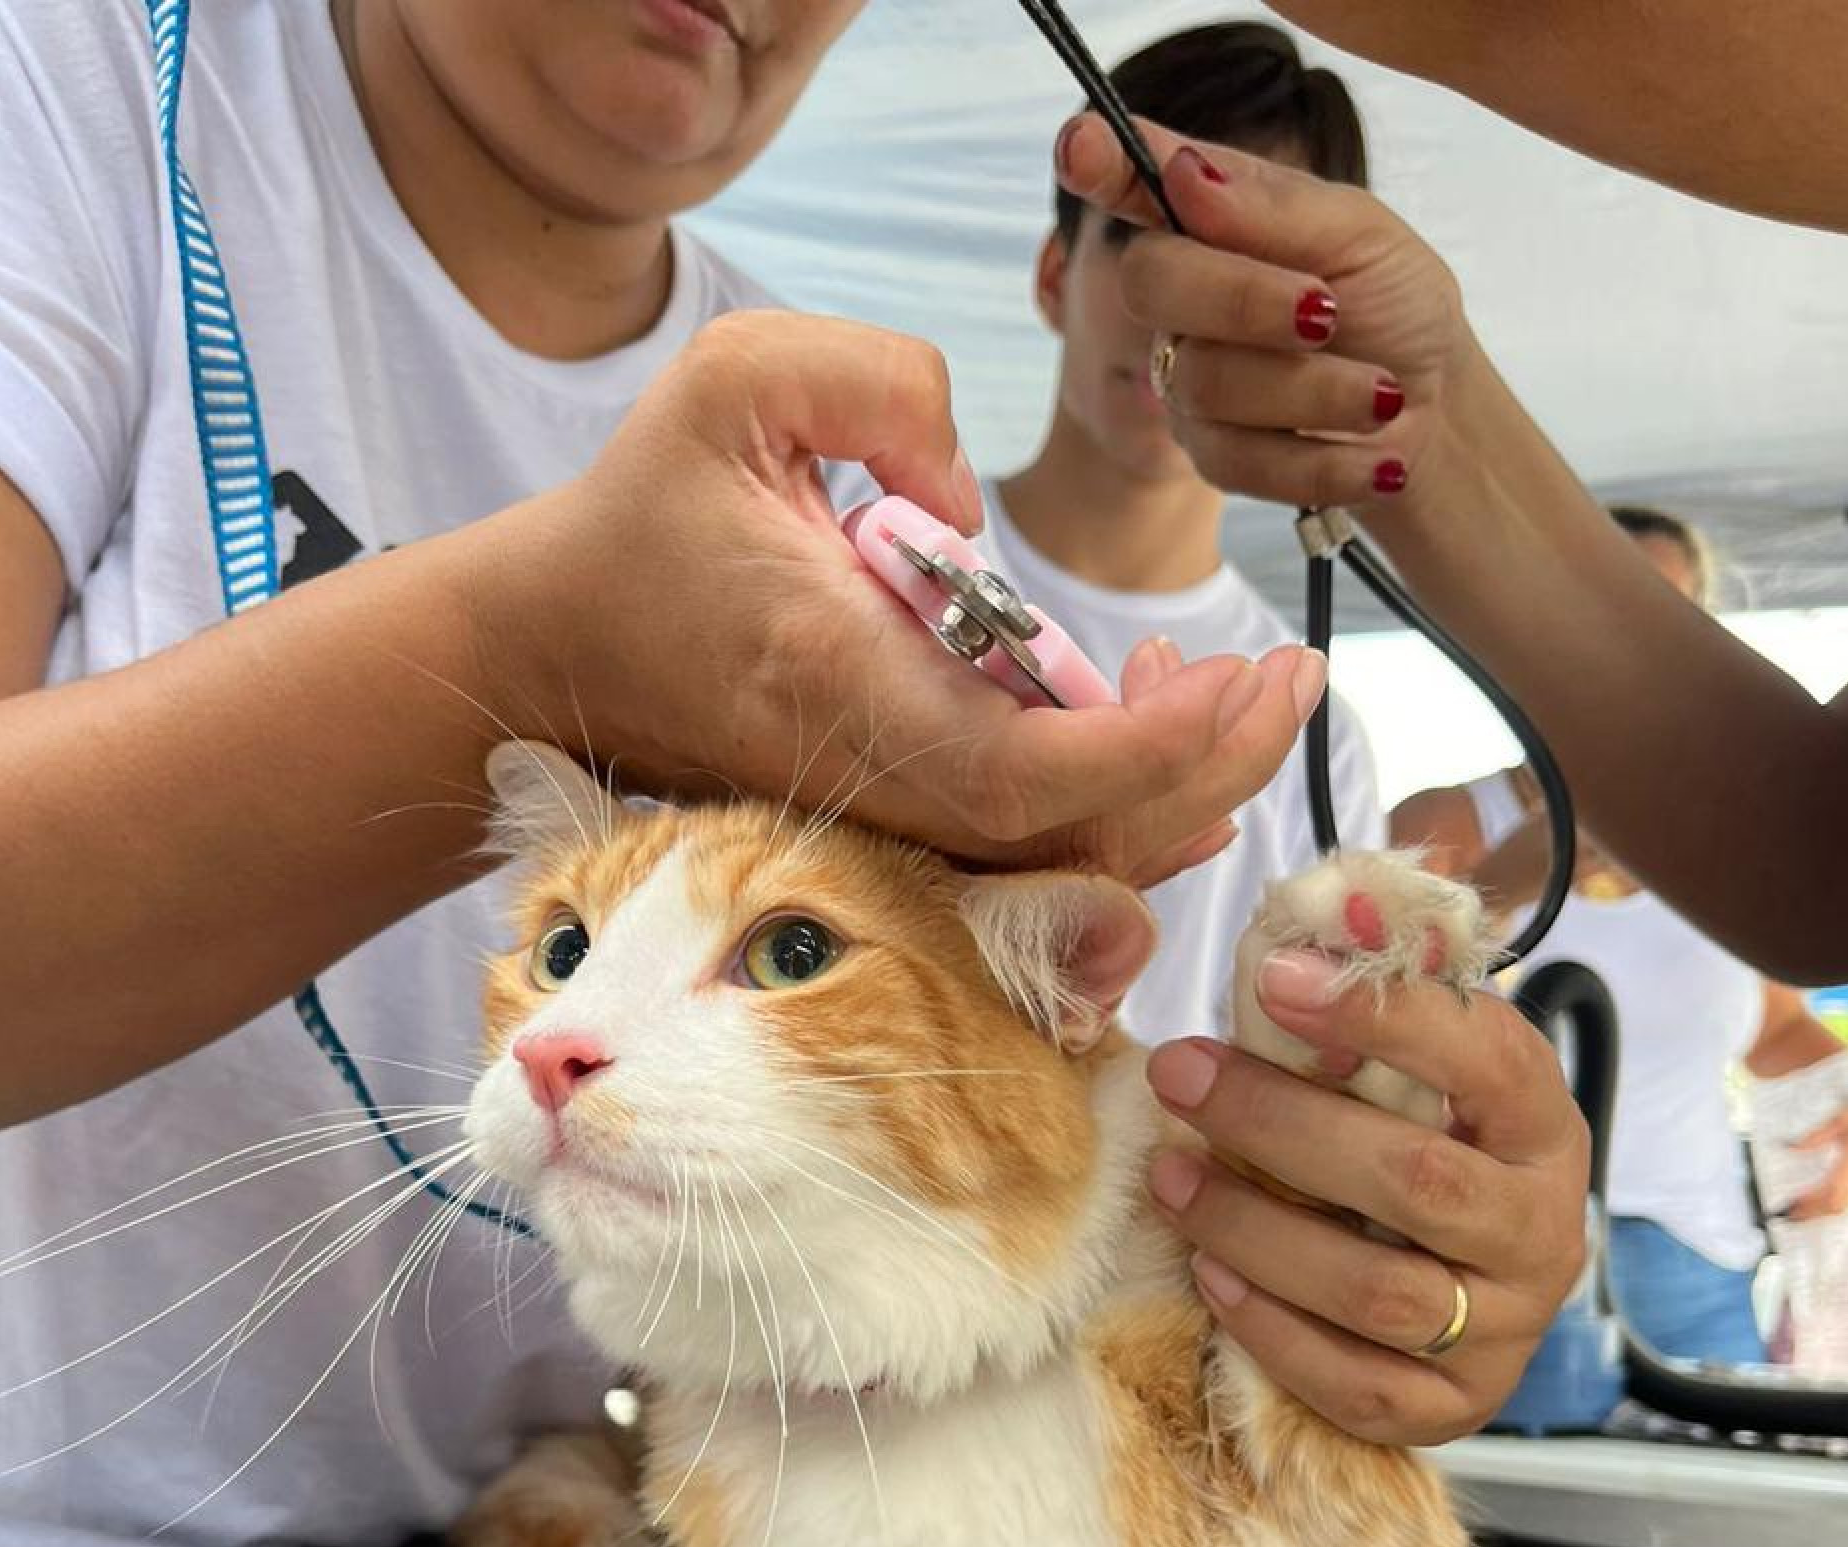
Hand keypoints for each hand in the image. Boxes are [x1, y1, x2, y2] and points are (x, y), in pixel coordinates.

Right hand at [480, 309, 1321, 885]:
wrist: (560, 646)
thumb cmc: (645, 515)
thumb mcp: (736, 379)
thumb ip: (880, 385)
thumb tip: (978, 504)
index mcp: (840, 684)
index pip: (1020, 769)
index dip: (1145, 752)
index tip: (1234, 684)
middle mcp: (873, 777)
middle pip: (1072, 840)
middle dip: (1205, 772)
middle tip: (1287, 677)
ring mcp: (888, 817)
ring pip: (1061, 865)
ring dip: (1173, 793)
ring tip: (1234, 688)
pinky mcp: (898, 822)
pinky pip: (1033, 851)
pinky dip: (1121, 810)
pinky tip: (1178, 746)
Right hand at [1053, 110, 1471, 511]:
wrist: (1434, 411)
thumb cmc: (1396, 305)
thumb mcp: (1362, 234)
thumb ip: (1274, 206)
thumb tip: (1185, 173)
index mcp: (1215, 215)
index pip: (1138, 180)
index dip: (1101, 162)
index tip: (1082, 148)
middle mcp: (1186, 293)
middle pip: (1152, 281)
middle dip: (1245, 300)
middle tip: (1330, 315)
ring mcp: (1188, 377)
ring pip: (1204, 381)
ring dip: (1316, 391)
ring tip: (1384, 394)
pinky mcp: (1212, 455)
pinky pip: (1238, 459)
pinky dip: (1322, 459)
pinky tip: (1375, 456)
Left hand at [1145, 954, 1589, 1442]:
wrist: (1484, 1289)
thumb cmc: (1435, 1151)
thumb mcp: (1433, 1076)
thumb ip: (1385, 1011)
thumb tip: (1316, 927)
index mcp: (1544, 1128)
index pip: (1482, 1060)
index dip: (1379, 1019)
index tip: (1274, 981)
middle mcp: (1542, 1233)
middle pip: (1412, 1182)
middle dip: (1279, 1125)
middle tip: (1180, 1075)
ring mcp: (1505, 1331)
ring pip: (1375, 1292)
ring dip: (1255, 1231)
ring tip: (1171, 1178)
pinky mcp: (1452, 1409)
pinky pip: (1354, 1384)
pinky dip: (1270, 1331)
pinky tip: (1210, 1275)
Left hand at [1784, 1082, 1847, 1219]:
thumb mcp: (1841, 1118)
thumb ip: (1818, 1136)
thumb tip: (1794, 1148)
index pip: (1834, 1193)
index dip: (1812, 1204)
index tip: (1792, 1204)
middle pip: (1837, 1205)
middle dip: (1812, 1212)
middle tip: (1789, 1212)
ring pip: (1843, 1204)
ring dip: (1820, 1210)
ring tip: (1797, 1209)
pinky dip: (1830, 1203)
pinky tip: (1815, 1201)